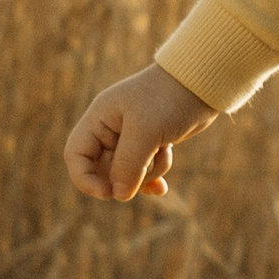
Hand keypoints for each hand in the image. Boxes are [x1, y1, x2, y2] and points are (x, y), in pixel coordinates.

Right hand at [64, 61, 213, 203]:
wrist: (202, 82)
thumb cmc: (169, 99)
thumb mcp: (146, 131)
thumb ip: (129, 165)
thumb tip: (119, 195)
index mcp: (100, 118)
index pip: (76, 154)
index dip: (85, 178)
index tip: (107, 193)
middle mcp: (111, 128)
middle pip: (103, 169)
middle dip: (125, 177)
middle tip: (146, 172)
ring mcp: (131, 137)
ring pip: (127, 173)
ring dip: (147, 172)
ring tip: (164, 150)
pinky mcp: (151, 143)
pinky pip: (144, 170)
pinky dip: (152, 177)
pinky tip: (162, 189)